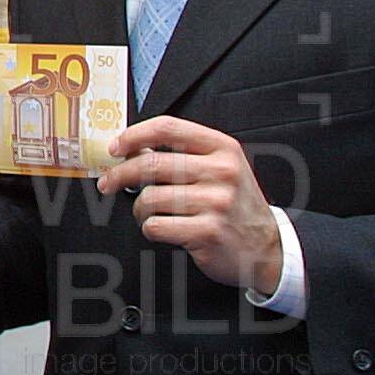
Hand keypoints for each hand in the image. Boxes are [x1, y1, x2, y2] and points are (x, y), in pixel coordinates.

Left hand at [98, 116, 281, 293]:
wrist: (266, 246)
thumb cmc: (233, 204)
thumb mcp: (220, 168)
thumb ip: (184, 154)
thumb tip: (130, 148)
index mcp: (223, 148)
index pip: (168, 128)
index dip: (133, 135)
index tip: (115, 148)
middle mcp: (222, 171)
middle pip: (151, 164)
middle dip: (119, 175)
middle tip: (108, 183)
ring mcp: (217, 202)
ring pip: (149, 198)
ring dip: (140, 209)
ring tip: (151, 213)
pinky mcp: (208, 232)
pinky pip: (155, 226)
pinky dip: (151, 229)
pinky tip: (165, 229)